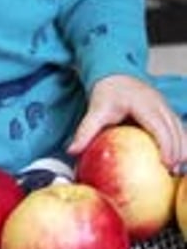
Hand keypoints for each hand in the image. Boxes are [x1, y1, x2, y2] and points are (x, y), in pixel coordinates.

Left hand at [67, 74, 186, 171]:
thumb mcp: (95, 110)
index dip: (166, 144)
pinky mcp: (167, 112)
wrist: (116, 75)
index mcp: (142, 103)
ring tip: (178, 171)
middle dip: (178, 152)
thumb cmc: (108, 93)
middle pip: (174, 129)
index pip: (159, 125)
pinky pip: (179, 128)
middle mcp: (158, 104)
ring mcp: (165, 107)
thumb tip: (72, 151)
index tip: (166, 163)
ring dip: (182, 149)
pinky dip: (181, 144)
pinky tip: (178, 161)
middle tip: (172, 173)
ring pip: (180, 128)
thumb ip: (86, 130)